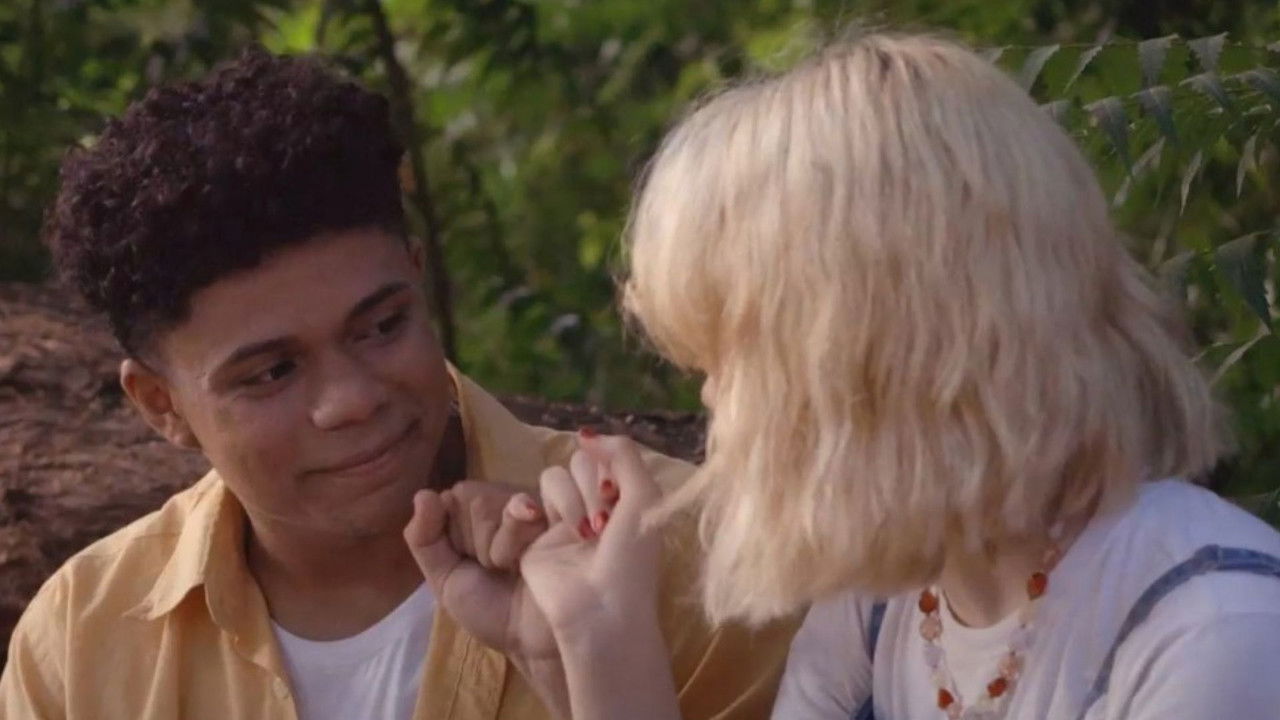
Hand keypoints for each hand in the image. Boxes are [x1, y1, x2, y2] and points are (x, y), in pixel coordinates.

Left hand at [403, 480, 553, 658]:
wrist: (540, 642)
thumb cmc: (496, 612)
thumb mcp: (446, 581)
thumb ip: (425, 538)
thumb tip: (424, 493)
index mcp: (480, 515)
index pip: (450, 498)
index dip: (455, 536)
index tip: (474, 565)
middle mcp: (508, 501)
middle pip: (471, 497)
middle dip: (478, 542)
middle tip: (500, 569)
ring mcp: (537, 502)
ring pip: (495, 501)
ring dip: (501, 544)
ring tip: (520, 567)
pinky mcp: (561, 508)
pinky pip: (524, 504)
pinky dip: (519, 530)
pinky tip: (534, 552)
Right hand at [520, 432, 679, 719]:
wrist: (601, 609)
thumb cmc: (631, 556)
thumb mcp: (645, 496)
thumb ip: (623, 453)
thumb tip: (587, 433)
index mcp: (624, 501)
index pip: (607, 458)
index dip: (610, 469)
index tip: (618, 497)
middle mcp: (593, 508)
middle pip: (580, 463)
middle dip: (591, 485)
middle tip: (603, 520)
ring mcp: (562, 521)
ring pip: (554, 476)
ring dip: (573, 499)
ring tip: (585, 533)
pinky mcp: (534, 537)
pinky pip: (532, 499)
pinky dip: (554, 509)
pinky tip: (567, 533)